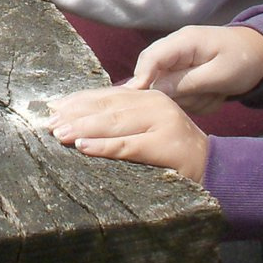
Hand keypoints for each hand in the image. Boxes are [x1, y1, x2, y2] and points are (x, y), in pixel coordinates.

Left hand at [46, 86, 209, 182]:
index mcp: (147, 96)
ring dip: (82, 129)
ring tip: (59, 134)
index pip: (106, 96)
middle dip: (74, 115)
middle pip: (106, 108)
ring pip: (114, 124)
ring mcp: (161, 122)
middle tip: (48, 123)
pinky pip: (127, 145)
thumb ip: (121, 119)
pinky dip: (103, 146)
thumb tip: (75, 118)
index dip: (78, 101)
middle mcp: (154, 103)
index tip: (52, 107)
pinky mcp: (165, 145)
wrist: (214, 167)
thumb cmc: (172, 151)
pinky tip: (83, 147)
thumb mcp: (146, 127)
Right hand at [126, 25, 262, 113]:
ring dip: (191, 98)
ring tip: (215, 94)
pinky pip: (180, 92)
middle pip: (154, 75)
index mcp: (183, 41)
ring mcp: (179, 61)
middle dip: (176, 93)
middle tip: (206, 95)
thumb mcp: (219, 75)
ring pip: (168, 88)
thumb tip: (156, 91)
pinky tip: (214, 94)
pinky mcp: (184, 73)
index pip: (150, 57)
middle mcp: (175, 48)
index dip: (141, 78)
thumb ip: (186, 82)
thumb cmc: (243, 60)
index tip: (138, 101)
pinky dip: (196, 99)